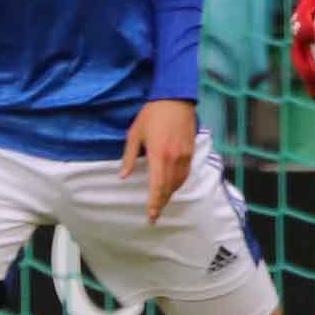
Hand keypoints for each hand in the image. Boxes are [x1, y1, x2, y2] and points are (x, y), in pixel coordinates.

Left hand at [121, 99, 196, 222]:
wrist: (176, 98)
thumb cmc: (152, 114)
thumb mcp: (135, 133)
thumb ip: (130, 156)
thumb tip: (124, 176)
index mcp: (158, 154)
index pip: (157, 185)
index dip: (154, 202)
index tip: (151, 215)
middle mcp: (174, 158)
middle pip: (169, 187)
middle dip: (161, 203)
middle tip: (155, 215)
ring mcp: (185, 155)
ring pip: (178, 182)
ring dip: (169, 194)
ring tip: (161, 202)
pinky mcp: (191, 151)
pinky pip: (185, 173)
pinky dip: (178, 183)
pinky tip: (171, 186)